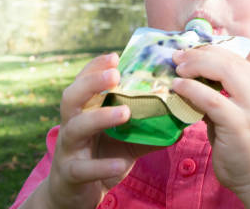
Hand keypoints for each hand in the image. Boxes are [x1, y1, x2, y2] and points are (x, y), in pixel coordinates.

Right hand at [45, 53, 159, 208]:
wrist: (76, 196)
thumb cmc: (101, 158)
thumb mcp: (126, 140)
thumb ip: (148, 127)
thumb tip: (181, 117)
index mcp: (83, 111)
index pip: (84, 82)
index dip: (95, 67)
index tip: (115, 56)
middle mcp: (71, 125)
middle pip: (72, 97)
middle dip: (92, 82)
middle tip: (115, 75)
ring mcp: (68, 149)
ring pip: (76, 128)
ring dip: (100, 117)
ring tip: (125, 112)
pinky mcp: (70, 174)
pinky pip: (84, 168)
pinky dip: (102, 165)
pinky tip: (120, 163)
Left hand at [171, 46, 249, 199]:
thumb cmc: (247, 150)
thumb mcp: (239, 115)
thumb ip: (223, 97)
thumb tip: (194, 81)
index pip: (238, 59)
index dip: (212, 51)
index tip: (191, 52)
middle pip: (231, 60)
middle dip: (201, 54)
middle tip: (179, 56)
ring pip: (224, 71)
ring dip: (196, 65)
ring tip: (178, 68)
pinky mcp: (240, 125)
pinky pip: (212, 99)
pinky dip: (192, 89)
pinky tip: (178, 86)